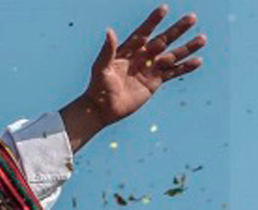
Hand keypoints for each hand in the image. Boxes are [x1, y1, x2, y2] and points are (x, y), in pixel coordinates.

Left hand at [61, 5, 206, 150]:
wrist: (102, 109)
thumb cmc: (98, 87)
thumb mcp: (101, 68)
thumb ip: (107, 50)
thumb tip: (109, 31)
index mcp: (128, 50)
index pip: (143, 32)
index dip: (153, 21)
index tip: (164, 9)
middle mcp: (141, 56)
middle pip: (163, 40)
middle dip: (177, 29)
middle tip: (192, 17)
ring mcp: (149, 69)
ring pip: (172, 55)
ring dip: (187, 47)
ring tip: (202, 39)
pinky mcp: (155, 82)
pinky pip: (173, 73)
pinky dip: (185, 68)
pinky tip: (198, 61)